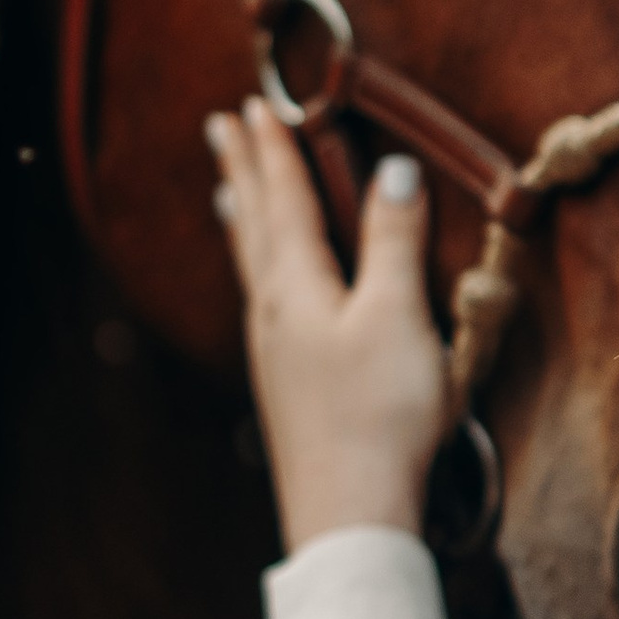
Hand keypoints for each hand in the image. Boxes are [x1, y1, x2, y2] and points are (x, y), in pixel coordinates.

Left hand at [206, 98, 455, 550]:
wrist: (350, 515)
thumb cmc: (378, 415)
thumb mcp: (397, 316)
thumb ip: (392, 240)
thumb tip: (391, 169)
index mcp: (297, 285)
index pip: (282, 199)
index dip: (275, 150)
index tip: (258, 102)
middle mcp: (273, 313)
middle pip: (254, 227)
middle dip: (242, 173)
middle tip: (221, 128)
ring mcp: (274, 353)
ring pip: (253, 266)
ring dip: (243, 219)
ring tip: (227, 195)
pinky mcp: (286, 387)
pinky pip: (263, 302)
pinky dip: (258, 270)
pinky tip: (267, 289)